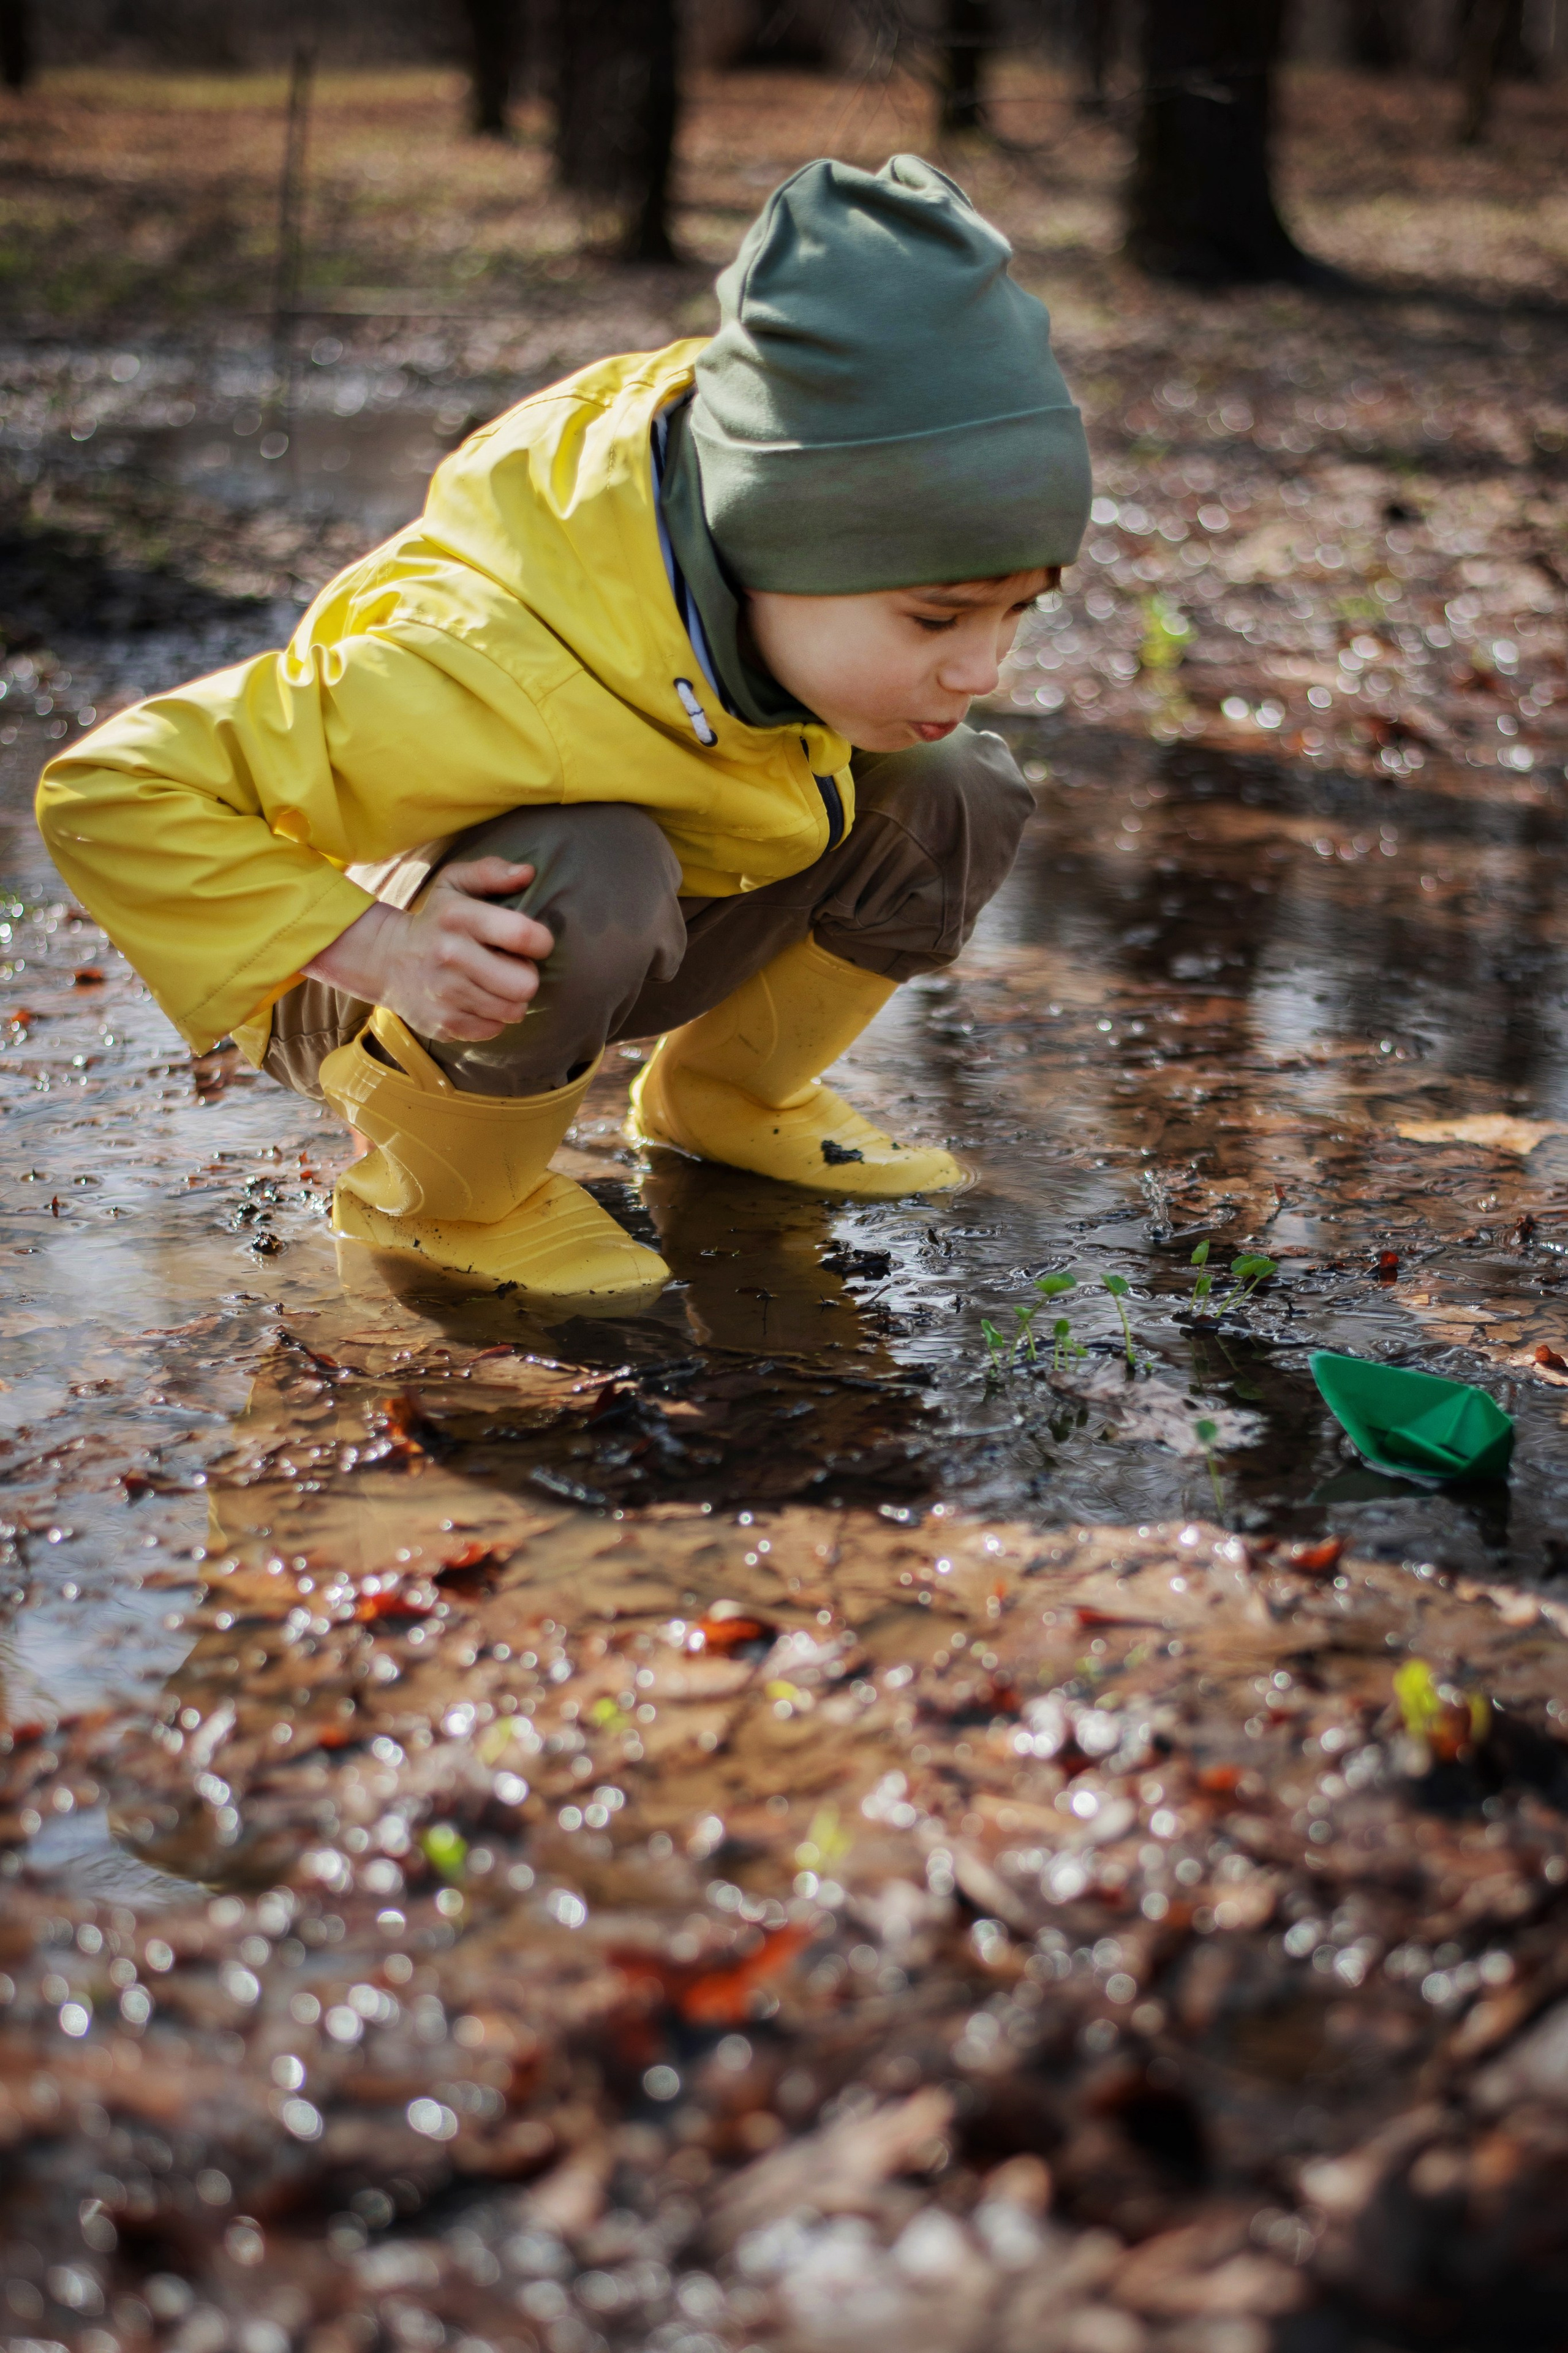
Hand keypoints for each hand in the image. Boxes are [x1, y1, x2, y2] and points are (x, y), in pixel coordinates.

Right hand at [304, 859, 553, 1041]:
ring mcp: (445, 994)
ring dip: (510, 999)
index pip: (524, 936)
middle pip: (526, 984)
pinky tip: (476, 1000)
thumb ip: (491, 872)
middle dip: (525, 975)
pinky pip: (494, 1029)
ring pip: (514, 1010)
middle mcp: (450, 956)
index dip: (541, 942)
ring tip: (493, 983)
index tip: (533, 942)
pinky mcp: (444, 1024)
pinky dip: (491, 1018)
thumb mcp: (454, 884)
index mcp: (458, 918)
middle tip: (509, 967)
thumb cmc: (434, 920)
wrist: (385, 960)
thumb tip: (528, 873)